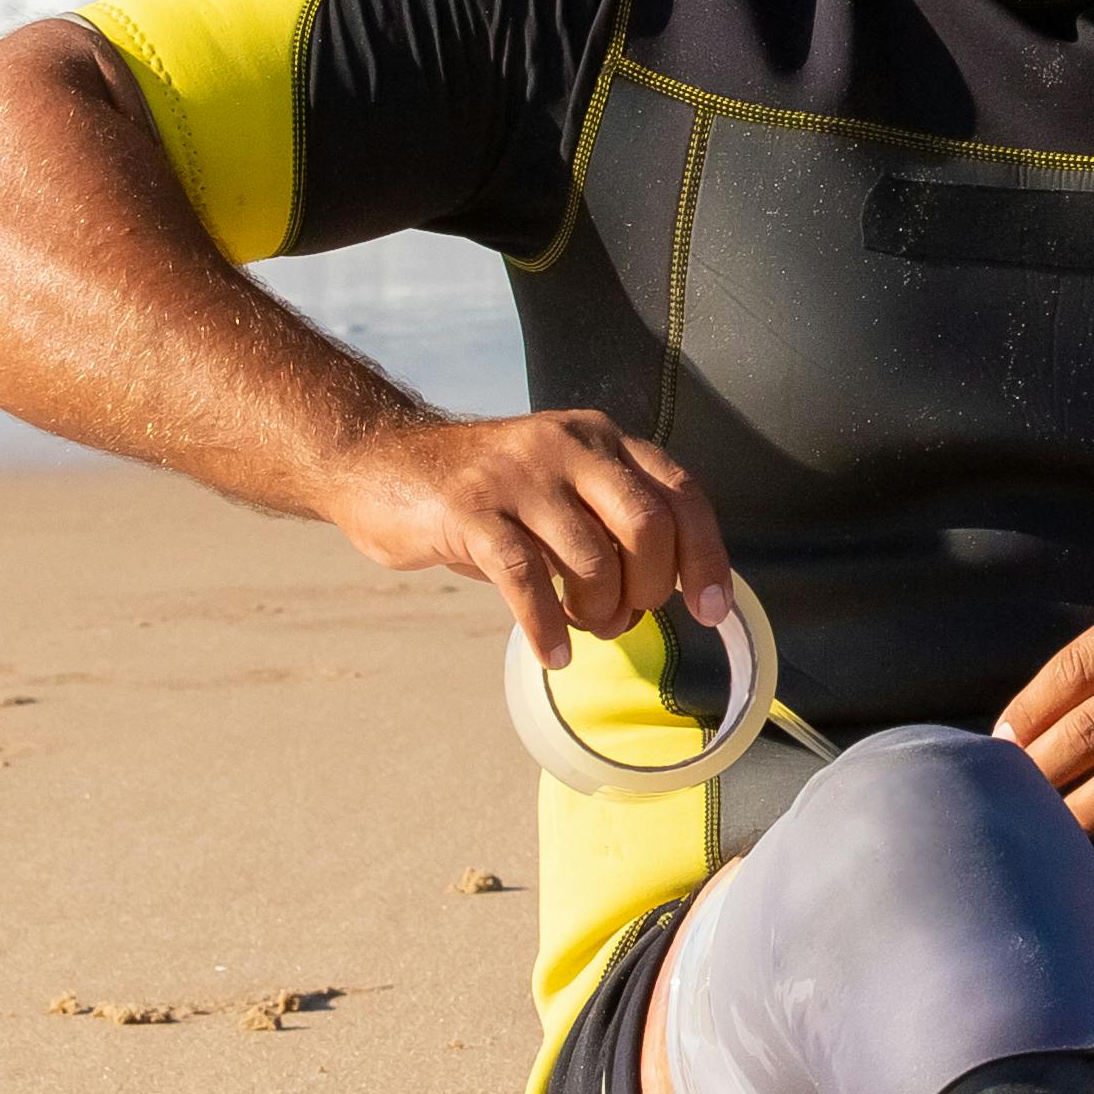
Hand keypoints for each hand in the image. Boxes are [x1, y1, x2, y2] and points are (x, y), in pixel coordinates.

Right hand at [315, 410, 732, 664]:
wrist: (380, 464)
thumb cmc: (484, 496)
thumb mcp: (558, 492)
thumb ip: (609, 526)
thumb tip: (665, 592)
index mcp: (601, 440)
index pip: (682, 493)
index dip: (706, 557)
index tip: (713, 611)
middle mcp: (568, 446)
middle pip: (648, 526)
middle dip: (649, 588)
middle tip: (625, 617)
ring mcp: (518, 474)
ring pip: (591, 558)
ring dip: (597, 613)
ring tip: (582, 630)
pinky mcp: (469, 508)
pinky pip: (526, 579)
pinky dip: (546, 628)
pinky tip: (552, 653)